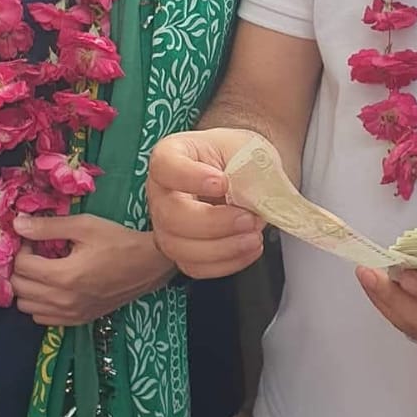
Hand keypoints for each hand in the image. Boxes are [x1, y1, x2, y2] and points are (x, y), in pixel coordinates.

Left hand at [10, 213, 170, 324]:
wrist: (148, 265)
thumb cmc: (117, 241)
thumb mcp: (84, 225)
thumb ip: (48, 227)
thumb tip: (18, 224)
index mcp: (64, 276)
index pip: (21, 266)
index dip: (22, 249)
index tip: (34, 240)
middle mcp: (64, 300)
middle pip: (19, 288)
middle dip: (21, 268)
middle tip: (35, 253)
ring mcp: (71, 314)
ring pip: (27, 307)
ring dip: (28, 287)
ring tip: (42, 270)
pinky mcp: (78, 320)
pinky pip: (42, 318)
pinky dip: (40, 304)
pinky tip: (52, 287)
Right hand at [147, 129, 266, 277]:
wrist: (247, 175)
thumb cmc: (240, 156)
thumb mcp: (248, 150)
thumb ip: (247, 171)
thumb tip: (254, 200)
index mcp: (171, 155)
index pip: (165, 166)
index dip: (190, 178)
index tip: (221, 183)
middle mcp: (162, 191)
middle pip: (170, 215)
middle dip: (213, 223)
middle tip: (248, 218)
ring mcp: (167, 224)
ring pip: (178, 247)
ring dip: (222, 248)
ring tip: (253, 236)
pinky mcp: (182, 250)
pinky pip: (194, 266)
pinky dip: (226, 263)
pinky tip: (248, 249)